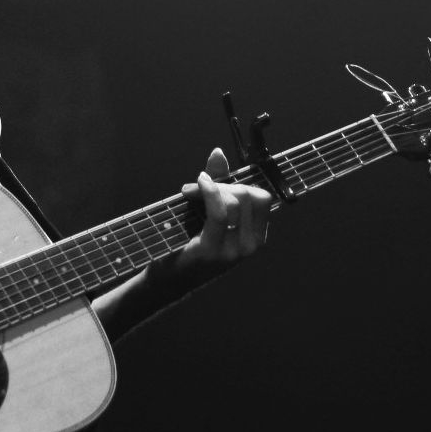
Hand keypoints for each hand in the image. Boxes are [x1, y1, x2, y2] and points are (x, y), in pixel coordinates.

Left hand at [158, 148, 273, 288]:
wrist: (167, 279)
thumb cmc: (188, 243)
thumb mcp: (208, 212)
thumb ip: (216, 183)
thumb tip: (217, 152)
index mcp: (256, 237)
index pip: (262, 198)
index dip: (239, 183)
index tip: (215, 183)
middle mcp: (250, 246)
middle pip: (248, 195)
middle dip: (222, 184)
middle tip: (197, 187)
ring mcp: (233, 251)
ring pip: (235, 201)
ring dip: (211, 188)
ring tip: (190, 192)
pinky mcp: (212, 251)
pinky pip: (219, 213)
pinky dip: (209, 192)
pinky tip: (196, 186)